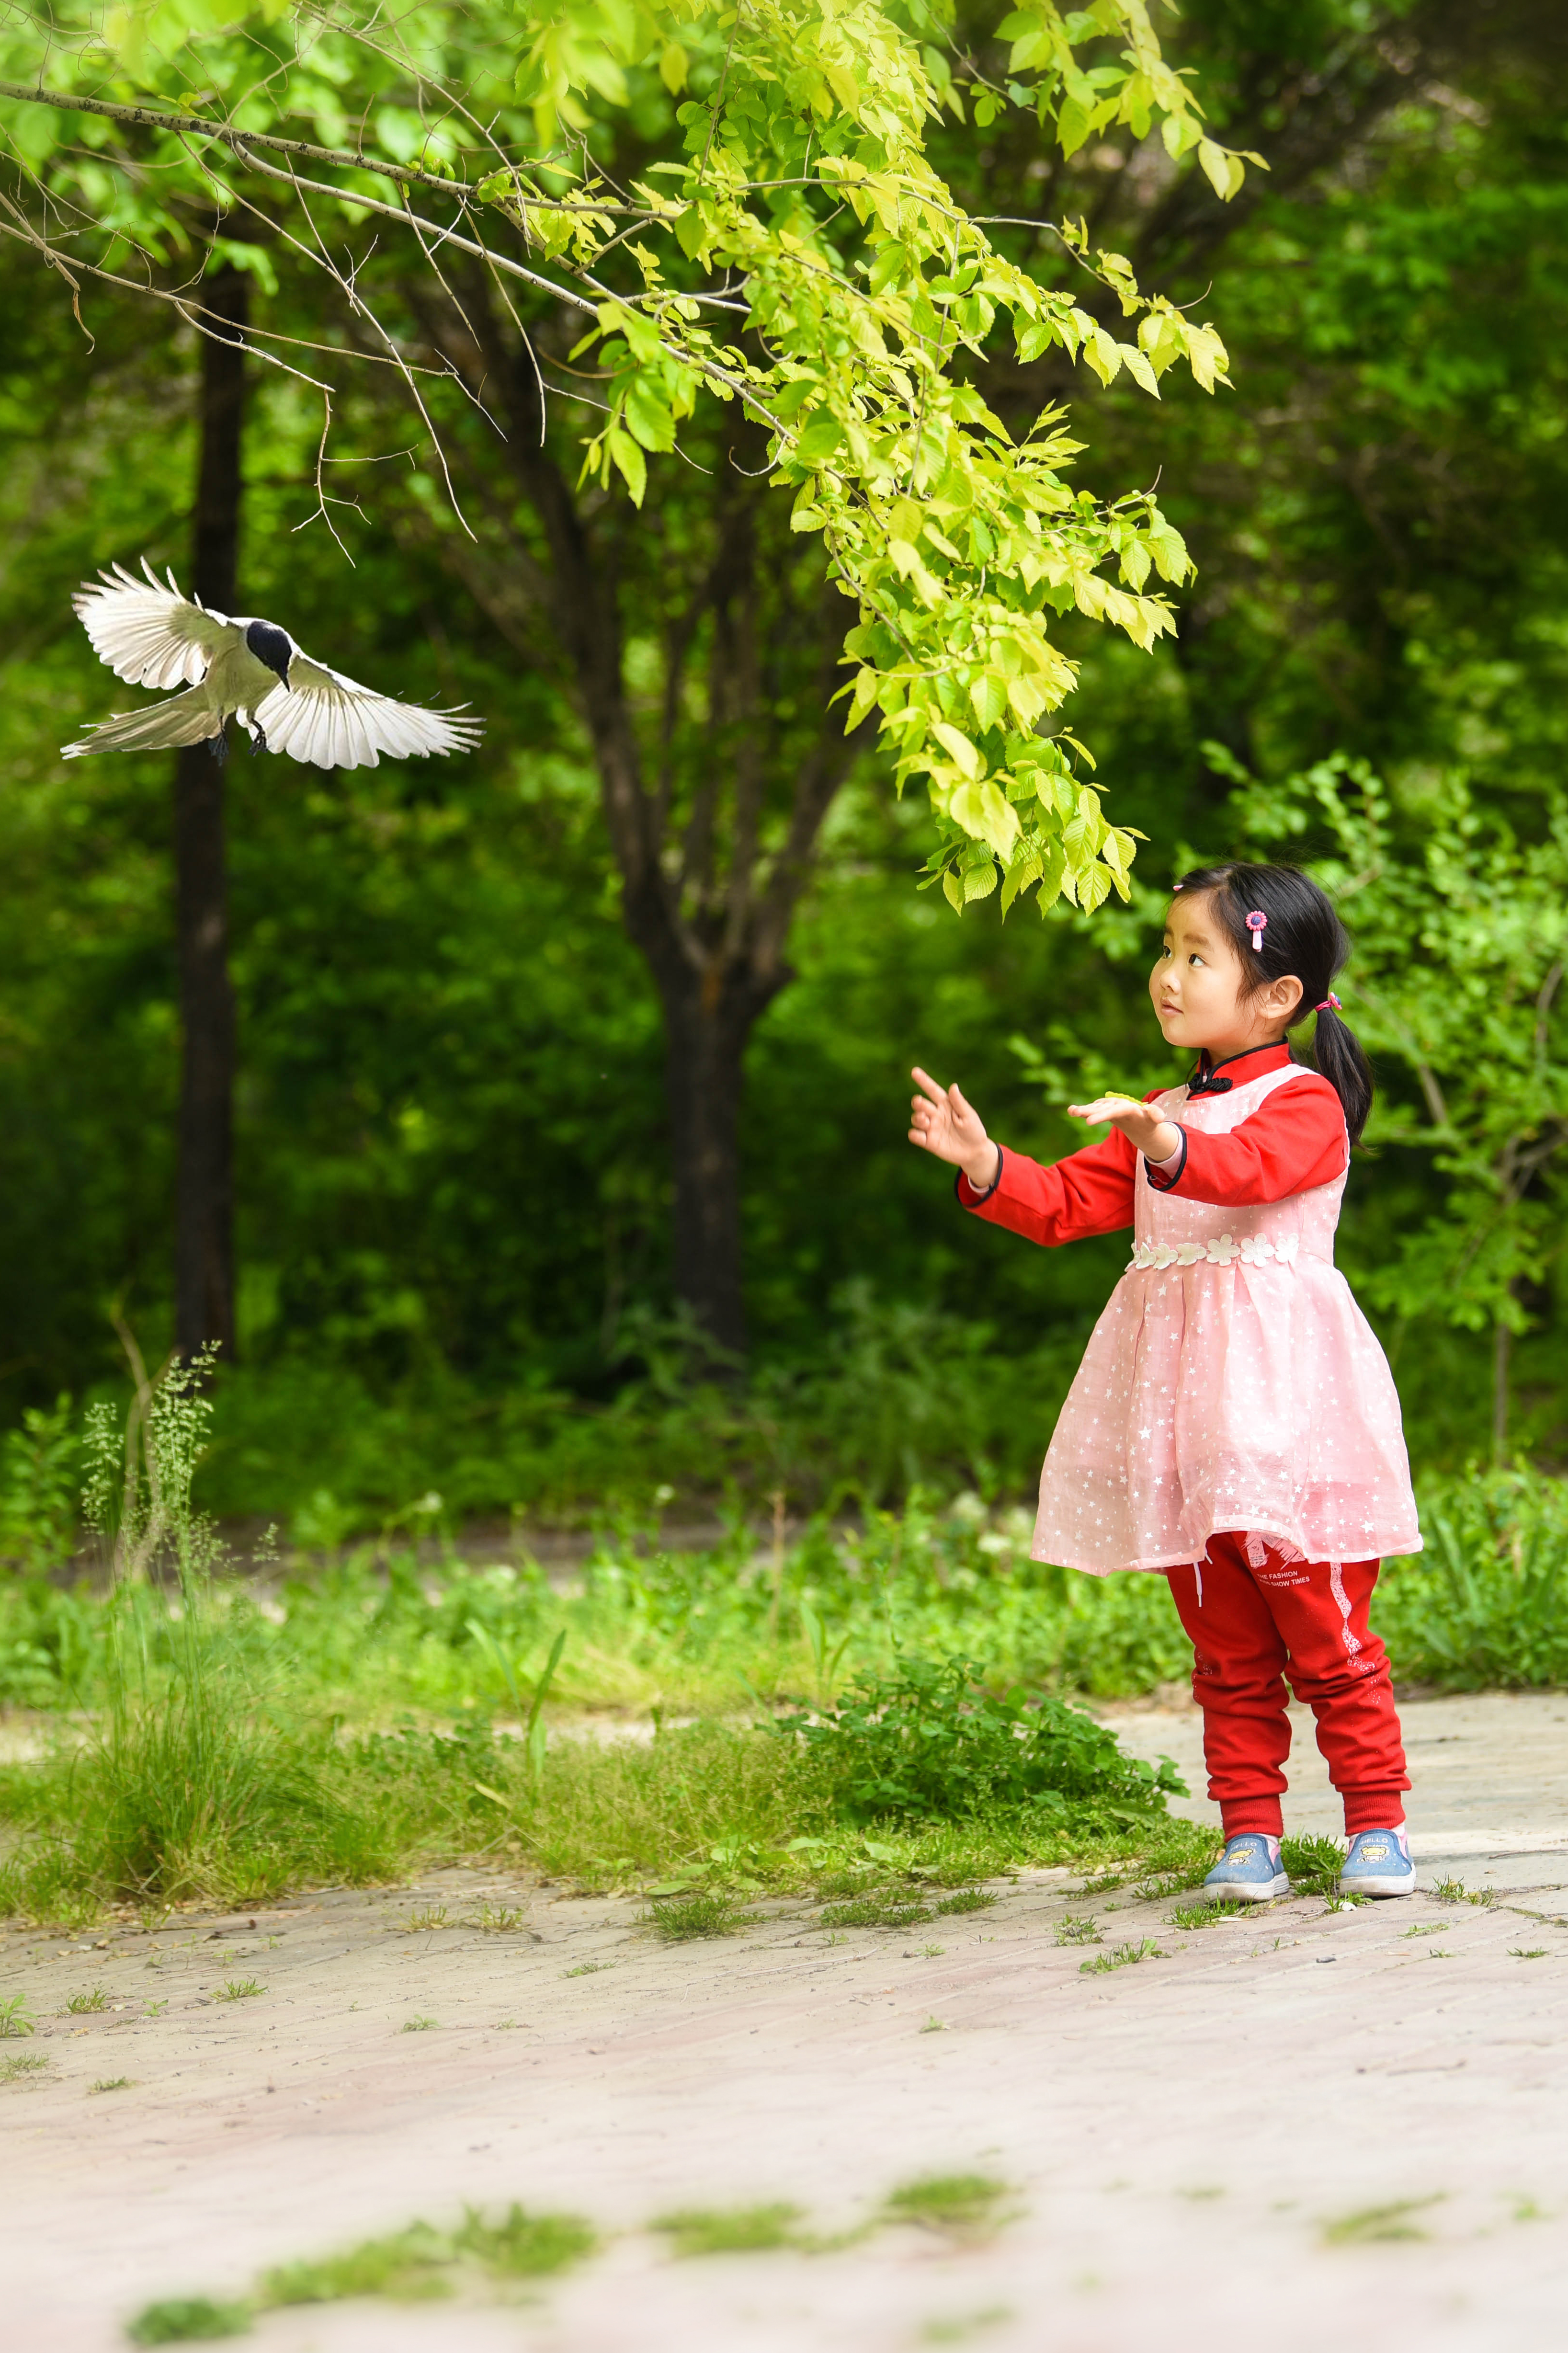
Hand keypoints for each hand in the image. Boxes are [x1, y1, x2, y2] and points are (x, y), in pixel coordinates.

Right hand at [909, 1067, 997, 1189]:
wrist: (975, 1152)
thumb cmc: (974, 1130)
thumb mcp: (969, 1116)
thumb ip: (959, 1103)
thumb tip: (953, 1086)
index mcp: (946, 1104)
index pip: (932, 1090)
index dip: (924, 1081)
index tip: (914, 1071)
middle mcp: (936, 1114)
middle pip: (920, 1104)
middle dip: (918, 1102)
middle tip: (921, 1103)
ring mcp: (931, 1128)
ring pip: (916, 1118)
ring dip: (917, 1118)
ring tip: (926, 1121)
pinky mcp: (928, 1142)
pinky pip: (915, 1136)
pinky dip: (915, 1134)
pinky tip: (921, 1134)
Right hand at [1069, 1091, 1180, 1163]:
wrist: (1140, 1120)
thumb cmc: (1147, 1122)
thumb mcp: (1153, 1121)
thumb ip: (1155, 1116)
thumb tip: (1159, 1117)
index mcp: (1129, 1107)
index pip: (1116, 1110)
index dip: (1102, 1115)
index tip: (1089, 1122)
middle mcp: (1117, 1104)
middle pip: (1103, 1108)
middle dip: (1090, 1111)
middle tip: (1076, 1114)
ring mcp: (1109, 1107)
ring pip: (1095, 1108)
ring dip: (1083, 1109)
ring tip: (1071, 1111)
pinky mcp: (1104, 1110)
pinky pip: (1092, 1110)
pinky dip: (1083, 1110)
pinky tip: (1071, 1111)